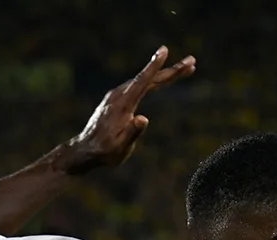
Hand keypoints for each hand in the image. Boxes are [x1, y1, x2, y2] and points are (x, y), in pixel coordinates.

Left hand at [61, 47, 195, 173]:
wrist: (85, 150)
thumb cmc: (105, 152)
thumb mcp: (120, 148)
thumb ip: (132, 133)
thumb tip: (143, 119)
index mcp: (123, 104)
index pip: (142, 81)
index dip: (154, 66)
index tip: (164, 50)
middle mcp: (120, 95)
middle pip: (149, 79)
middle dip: (171, 70)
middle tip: (191, 61)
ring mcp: (118, 96)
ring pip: (145, 81)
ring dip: (164, 74)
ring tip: (183, 70)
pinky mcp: (117, 99)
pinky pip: (138, 86)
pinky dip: (152, 81)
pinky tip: (159, 80)